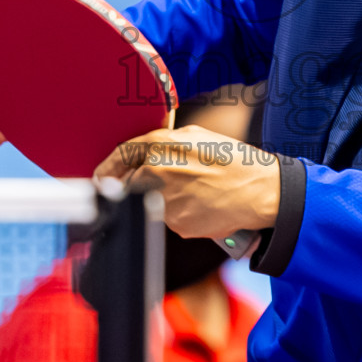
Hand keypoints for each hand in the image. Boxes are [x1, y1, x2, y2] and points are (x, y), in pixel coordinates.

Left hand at [93, 124, 279, 238]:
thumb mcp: (195, 137)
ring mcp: (166, 202)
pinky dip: (181, 214)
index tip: (101, 178)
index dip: (106, 169)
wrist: (260, 191)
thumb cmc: (233, 160)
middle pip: (130, 184)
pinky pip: (169, 219)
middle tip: (168, 184)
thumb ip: (162, 143)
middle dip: (140, 185)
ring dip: (165, 200)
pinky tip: (202, 204)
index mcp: (161, 145)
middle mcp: (157, 173)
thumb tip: (137, 157)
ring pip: (151, 203)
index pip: (119, 157)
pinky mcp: (177, 225)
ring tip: (197, 191)